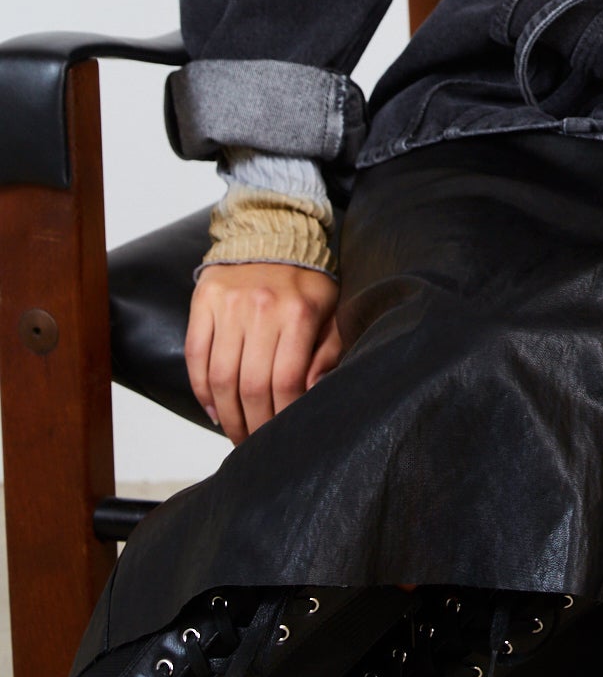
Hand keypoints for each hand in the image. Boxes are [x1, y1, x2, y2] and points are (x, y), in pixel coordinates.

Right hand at [186, 262, 343, 444]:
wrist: (274, 231)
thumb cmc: (307, 279)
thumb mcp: (331, 310)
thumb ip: (327, 351)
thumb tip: (312, 394)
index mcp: (299, 312)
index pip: (287, 380)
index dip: (283, 416)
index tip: (283, 435)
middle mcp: (261, 308)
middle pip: (252, 385)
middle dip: (253, 425)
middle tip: (255, 445)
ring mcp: (229, 304)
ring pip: (220, 376)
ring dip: (226, 415)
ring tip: (235, 434)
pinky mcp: (204, 300)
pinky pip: (196, 355)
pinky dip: (201, 389)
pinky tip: (213, 409)